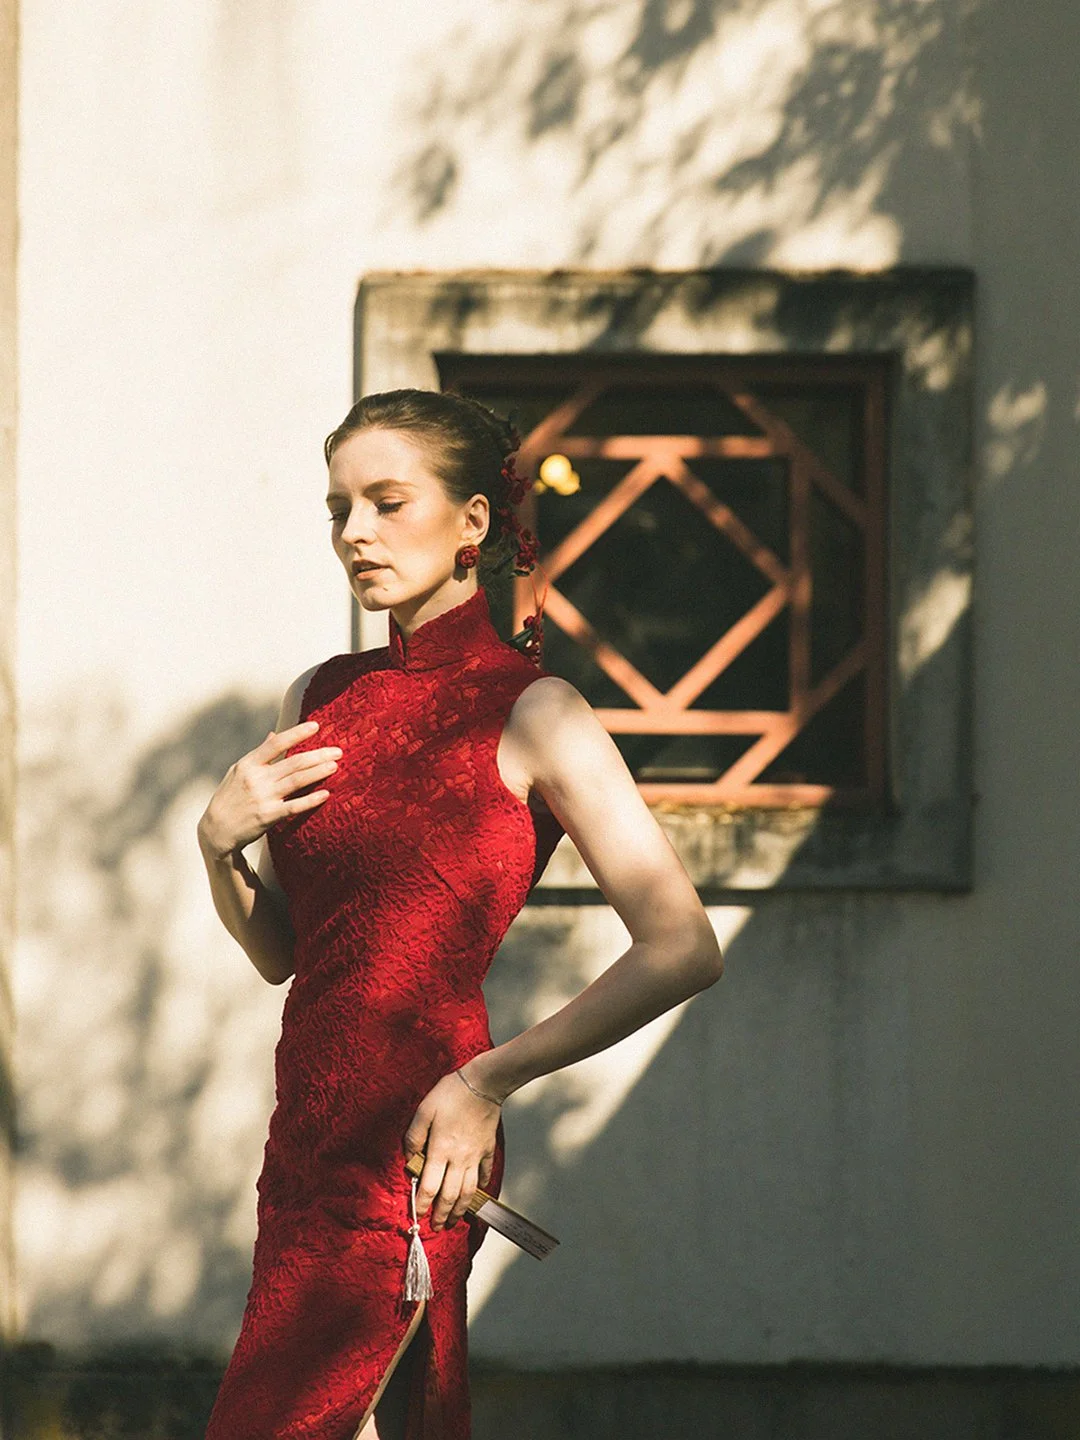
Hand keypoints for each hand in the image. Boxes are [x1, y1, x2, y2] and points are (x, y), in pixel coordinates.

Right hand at [197, 721, 341, 858]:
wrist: (216, 830)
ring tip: (335, 765)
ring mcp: (263, 797)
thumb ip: (259, 754)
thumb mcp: (238, 771)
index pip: (276, 744)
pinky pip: (294, 806)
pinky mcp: (268, 816)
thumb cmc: (229, 797)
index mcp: (248, 764)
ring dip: (318, 772)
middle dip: (318, 755)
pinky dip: (311, 800)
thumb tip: (273, 734)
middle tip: (338, 751)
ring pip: (297, 781)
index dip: (297, 733)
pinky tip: (326, 794)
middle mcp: (256, 778)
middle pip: (293, 762)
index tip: (316, 726)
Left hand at [403, 1066, 500, 1229]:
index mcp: (440, 1150)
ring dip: (460, 1209)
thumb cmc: (450, 1094)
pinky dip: (482, 1186)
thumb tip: (408, 1157)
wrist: (483, 1083)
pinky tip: (479, 1192)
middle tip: (436, 1227)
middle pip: (450, 1195)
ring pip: (469, 1191)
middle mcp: (459, 1159)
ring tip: (454, 1220)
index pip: (429, 1186)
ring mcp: (475, 1156)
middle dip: (441, 1214)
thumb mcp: (424, 1110)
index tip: (418, 1215)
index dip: (422, 1204)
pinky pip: (485, 1173)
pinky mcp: (488, 1149)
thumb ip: (413, 1136)